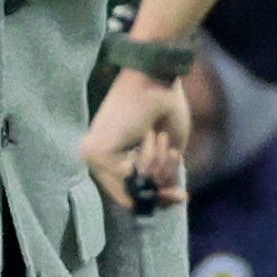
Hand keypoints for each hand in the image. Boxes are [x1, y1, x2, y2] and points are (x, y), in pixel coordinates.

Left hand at [82, 67, 191, 211]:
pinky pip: (133, 175)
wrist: (156, 79)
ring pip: (136, 185)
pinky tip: (149, 133)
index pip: (130, 193)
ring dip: (157, 159)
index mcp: (111, 155)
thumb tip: (173, 198)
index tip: (182, 196)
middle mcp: (98, 158)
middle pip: (135, 194)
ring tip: (156, 132)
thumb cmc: (164, 106)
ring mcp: (94, 157)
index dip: (158, 198)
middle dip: (161, 175)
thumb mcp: (169, 149)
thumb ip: (164, 175)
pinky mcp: (98, 154)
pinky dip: (150, 155)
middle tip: (166, 144)